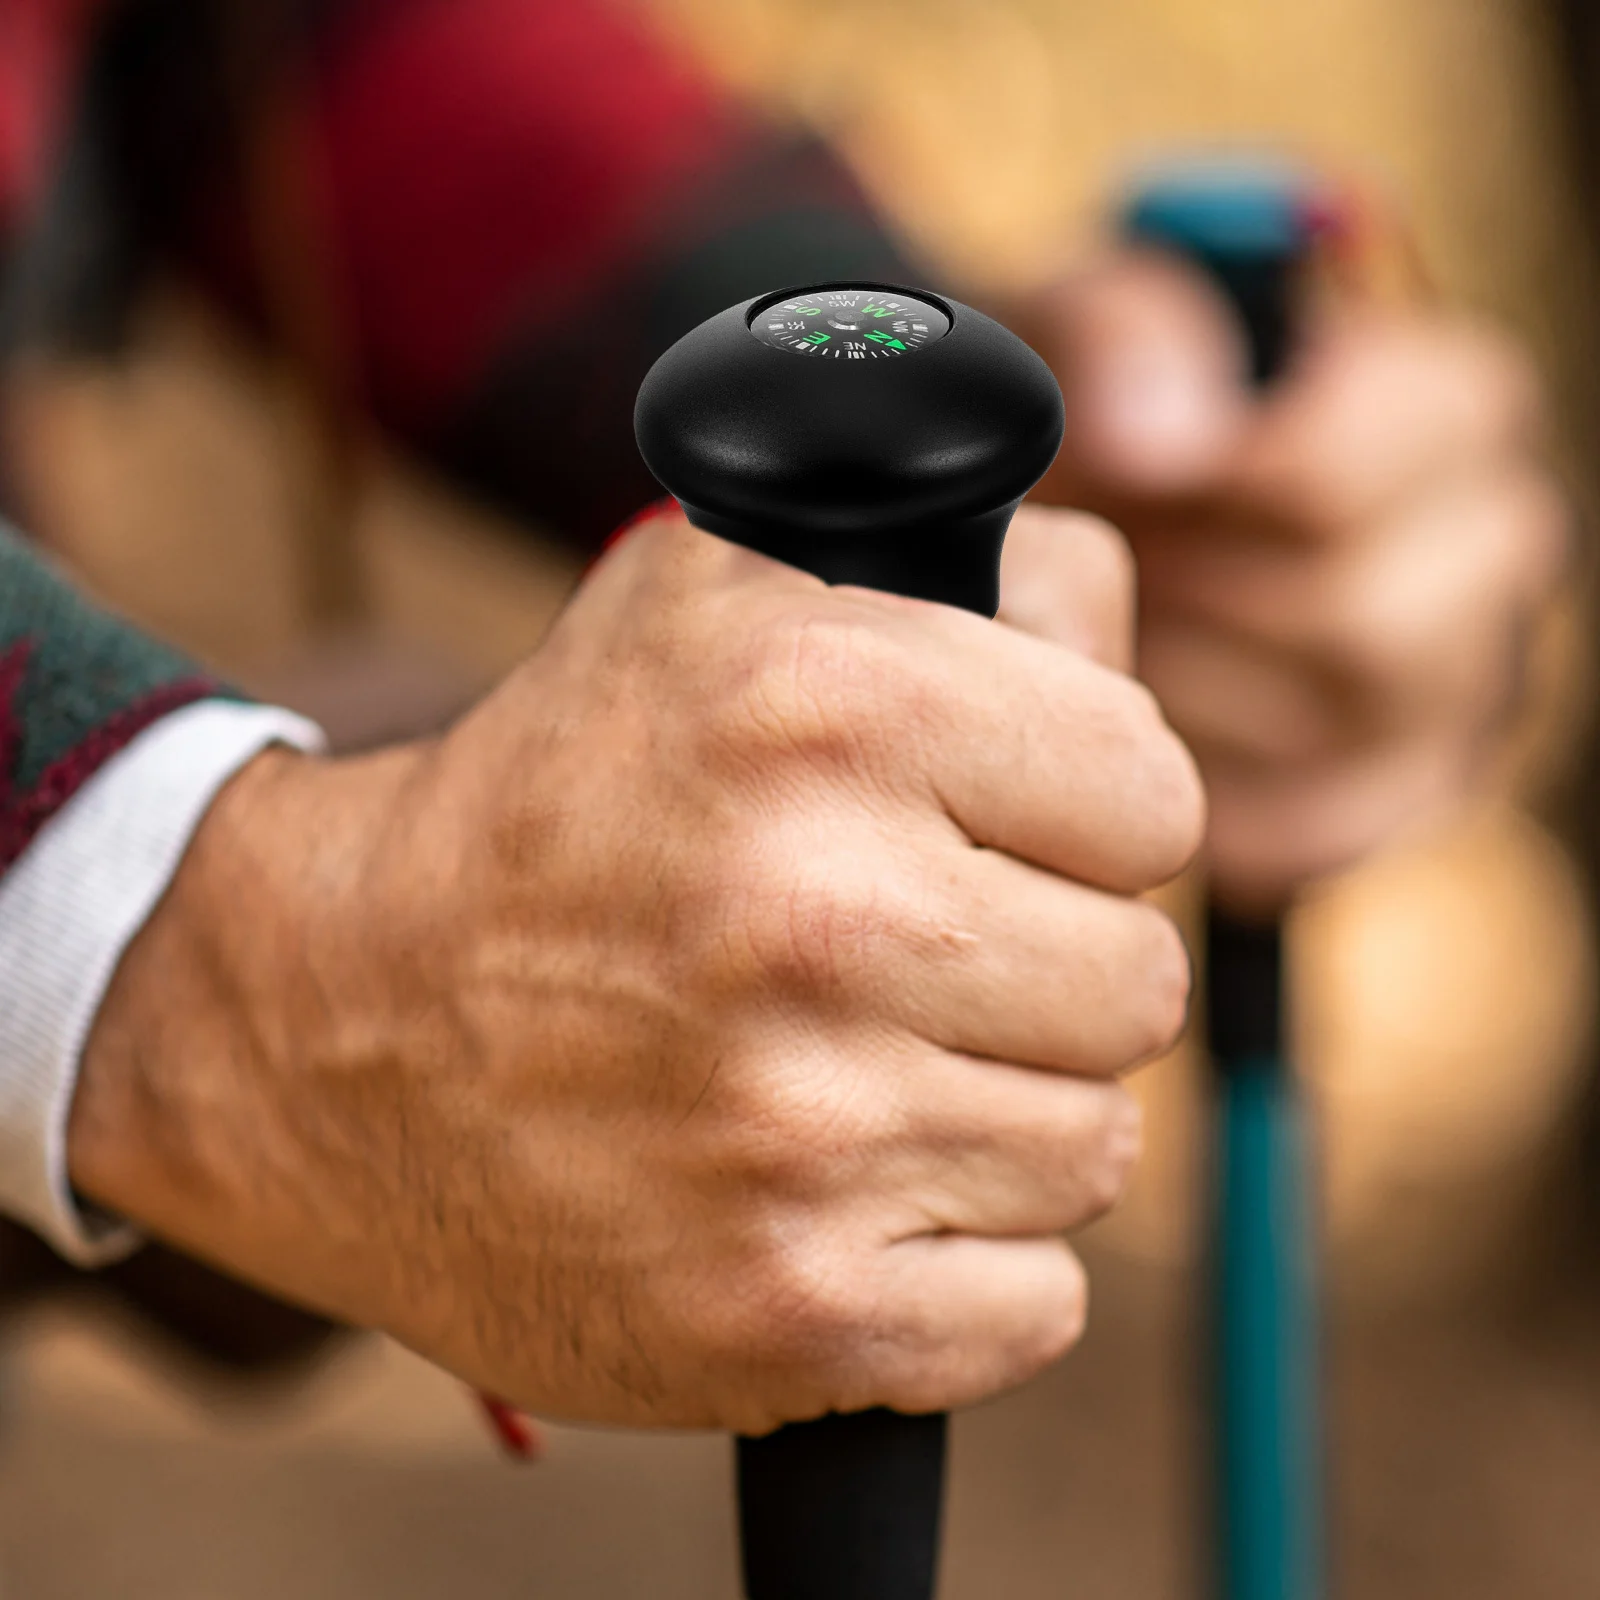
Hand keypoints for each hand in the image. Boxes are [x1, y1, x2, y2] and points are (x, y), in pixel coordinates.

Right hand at [70, 506, 1201, 1433]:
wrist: (336, 1029)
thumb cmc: (555, 806)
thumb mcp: (712, 604)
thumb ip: (956, 573)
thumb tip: (1117, 621)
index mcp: (830, 711)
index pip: (1156, 796)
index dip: (1088, 817)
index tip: (1005, 835)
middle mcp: (822, 921)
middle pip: (1138, 984)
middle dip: (1049, 968)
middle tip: (920, 961)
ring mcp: (805, 1138)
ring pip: (1095, 1149)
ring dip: (1003, 1114)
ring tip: (861, 1072)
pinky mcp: (788, 1312)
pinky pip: (1033, 1304)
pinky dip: (967, 1262)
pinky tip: (853, 1192)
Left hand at [1026, 251, 1567, 912]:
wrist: (1100, 526)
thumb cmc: (1110, 420)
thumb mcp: (1093, 332)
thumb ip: (1128, 333)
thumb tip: (1166, 434)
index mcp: (1451, 410)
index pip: (1350, 479)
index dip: (1207, 497)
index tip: (1121, 478)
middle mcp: (1493, 548)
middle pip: (1356, 627)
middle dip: (1196, 606)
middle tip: (1114, 569)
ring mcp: (1461, 686)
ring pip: (1335, 732)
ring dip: (1193, 690)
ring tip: (1127, 630)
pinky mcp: (1398, 791)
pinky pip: (1312, 830)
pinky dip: (1210, 791)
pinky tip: (1156, 722)